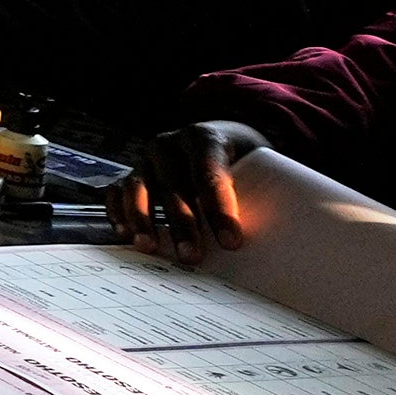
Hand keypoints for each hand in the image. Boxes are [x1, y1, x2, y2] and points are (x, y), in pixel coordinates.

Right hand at [127, 121, 269, 264]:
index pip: (210, 174)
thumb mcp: (254, 164)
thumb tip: (279, 237)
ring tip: (150, 248)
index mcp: (205, 138)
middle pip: (174, 186)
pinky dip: (118, 212)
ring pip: (139, 188)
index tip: (232, 242)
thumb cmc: (240, 158)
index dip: (220, 210)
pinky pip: (117, 192)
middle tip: (192, 257)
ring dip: (143, 220)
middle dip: (183, 224)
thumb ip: (260, 191)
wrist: (216, 137)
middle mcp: (170, 144)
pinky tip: (125, 234)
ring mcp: (145, 158)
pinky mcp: (130, 172)